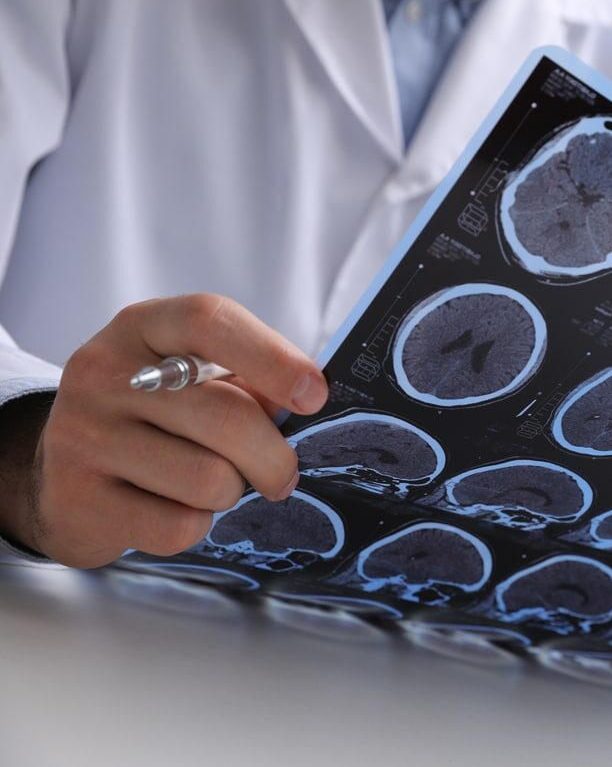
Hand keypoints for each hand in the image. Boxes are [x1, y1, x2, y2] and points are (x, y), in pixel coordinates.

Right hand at [0, 294, 327, 567]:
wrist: (61, 474)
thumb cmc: (155, 418)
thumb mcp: (194, 378)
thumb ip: (249, 380)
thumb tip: (310, 398)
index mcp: (142, 326)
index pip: (210, 321)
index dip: (273, 358)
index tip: (315, 395)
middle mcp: (103, 372)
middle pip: (226, 416)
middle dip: (273, 456)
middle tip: (281, 473)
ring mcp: (83, 435)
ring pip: (208, 480)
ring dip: (230, 492)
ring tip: (211, 484)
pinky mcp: (77, 499)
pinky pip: (178, 526)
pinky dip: (196, 525)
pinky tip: (173, 507)